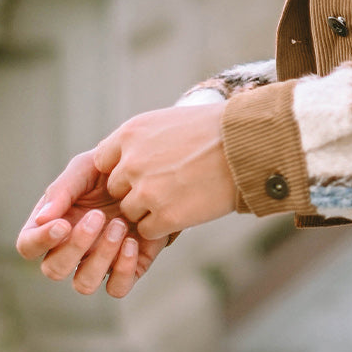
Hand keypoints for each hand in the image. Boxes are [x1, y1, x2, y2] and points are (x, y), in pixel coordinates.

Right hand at [16, 151, 167, 296]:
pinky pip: (117, 288)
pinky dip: (123, 270)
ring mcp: (98, 261)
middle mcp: (71, 249)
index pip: (28, 246)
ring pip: (84, 284)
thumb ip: (61, 190)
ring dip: (100, 258)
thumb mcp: (84, 168)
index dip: (40, 241)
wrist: (150, 173)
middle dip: (75, 245)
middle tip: (98, 216)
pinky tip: (132, 242)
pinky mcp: (126, 268)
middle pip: (54, 270)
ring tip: (119, 225)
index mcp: (52, 225)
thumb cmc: (109, 171)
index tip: (63, 223)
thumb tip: (41, 219)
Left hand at [96, 104, 237, 239]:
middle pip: (116, 190)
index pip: (103, 162)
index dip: (122, 169)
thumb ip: (138, 140)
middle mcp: (131, 162)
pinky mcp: (165, 216)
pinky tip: (187, 207)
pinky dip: (164, 224)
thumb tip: (122, 160)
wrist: (247, 145)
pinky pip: (148, 230)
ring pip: (130, 212)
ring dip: (150, 209)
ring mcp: (146, 191)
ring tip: (182, 193)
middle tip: (167, 183)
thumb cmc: (214, 130)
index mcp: (130, 134)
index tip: (143, 170)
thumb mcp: (167, 121)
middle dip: (135, 190)